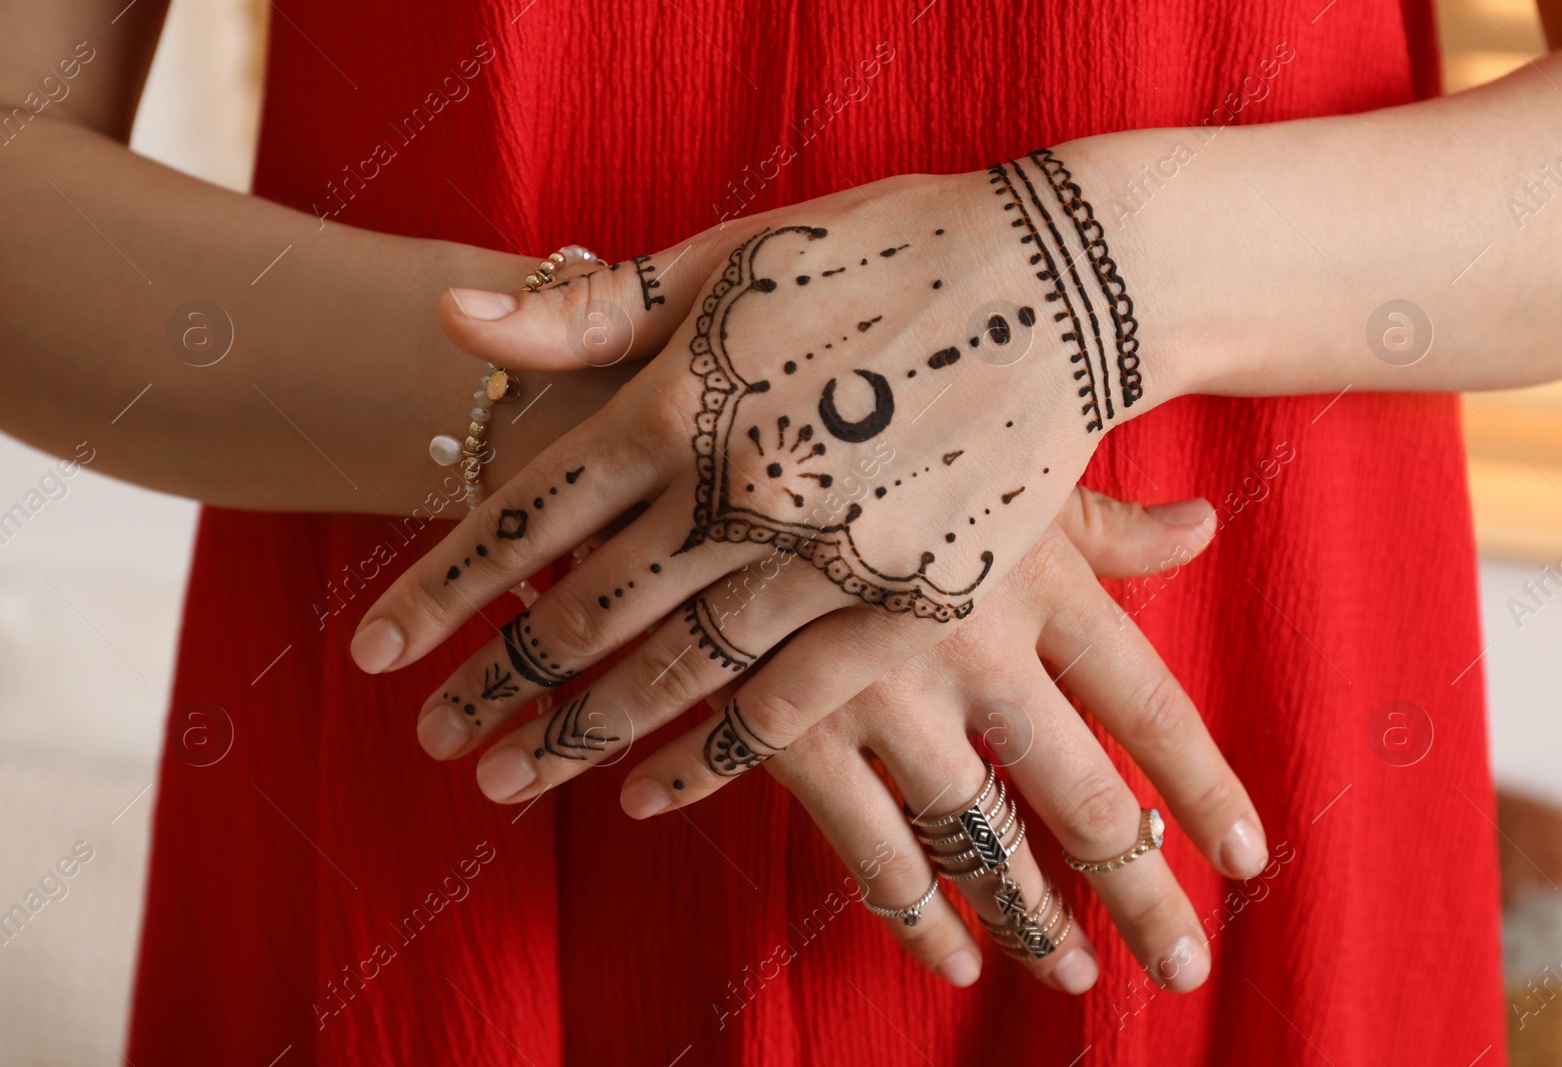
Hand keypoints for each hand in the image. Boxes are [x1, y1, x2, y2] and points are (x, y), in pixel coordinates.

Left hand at [351, 153, 1197, 810]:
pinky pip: (789, 700)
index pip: (529, 513)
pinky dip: (712, 753)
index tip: (374, 650)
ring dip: (579, 732)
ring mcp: (820, 555)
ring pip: (670, 670)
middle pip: (583, 608)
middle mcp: (734, 490)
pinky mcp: (902, 600)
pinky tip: (648, 791)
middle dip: (493, 681)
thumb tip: (453, 316)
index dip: (443, 586)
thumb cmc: (885, 252)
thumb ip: (588, 311)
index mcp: (679, 400)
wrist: (1061, 286)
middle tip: (428, 741)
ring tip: (504, 781)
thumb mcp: (726, 257)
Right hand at [625, 488, 1259, 995]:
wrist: (697, 434)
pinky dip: (912, 913)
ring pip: (978, 842)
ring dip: (1031, 921)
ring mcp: (881, 695)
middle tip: (1183, 964)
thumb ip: (1099, 522)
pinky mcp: (795, 729)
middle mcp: (972, 646)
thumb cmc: (866, 439)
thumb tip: (1203, 526)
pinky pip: (869, 848)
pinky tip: (952, 958)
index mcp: (1033, 576)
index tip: (1247, 859)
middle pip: (1078, 797)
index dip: (1202, 788)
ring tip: (1076, 977)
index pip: (1148, 705)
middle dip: (1137, 891)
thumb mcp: (986, 465)